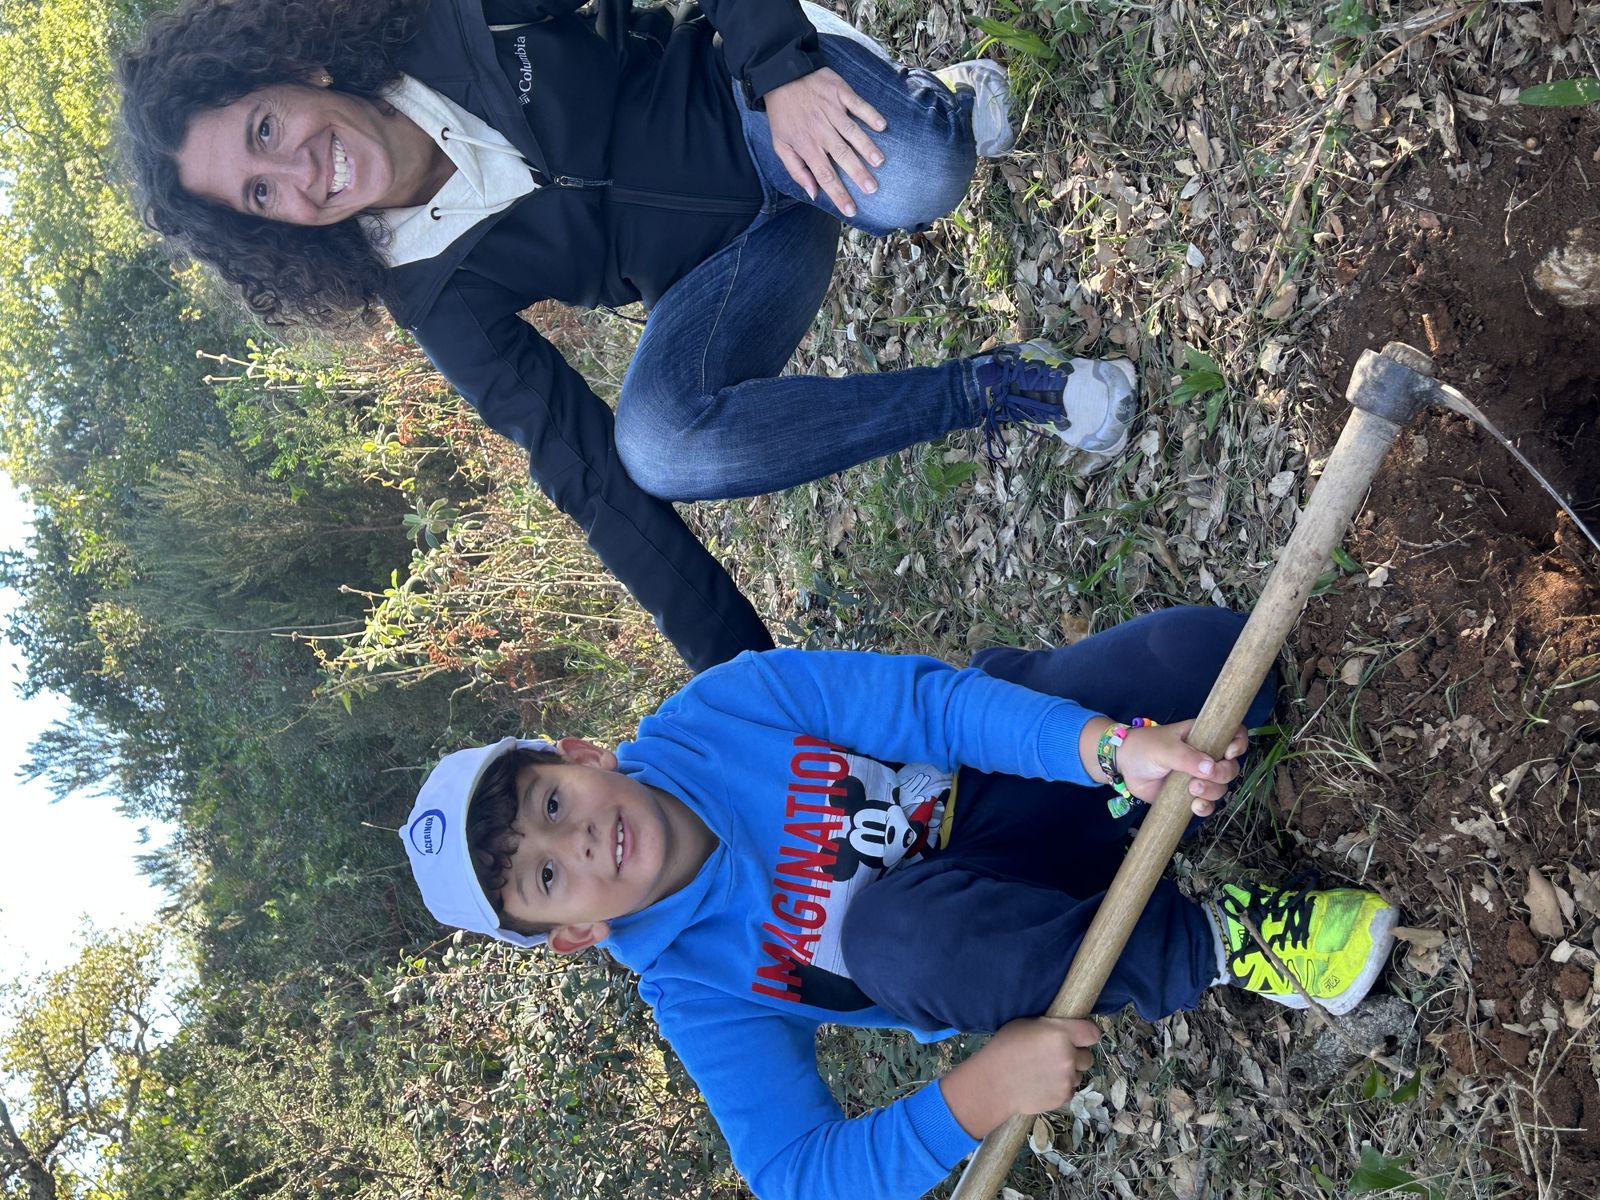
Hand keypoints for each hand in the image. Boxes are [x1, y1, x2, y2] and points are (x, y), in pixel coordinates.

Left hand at [762, 68, 885, 217]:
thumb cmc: (783, 115)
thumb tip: (813, 193)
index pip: (825, 175)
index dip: (838, 194)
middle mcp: (821, 130)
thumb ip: (796, 171)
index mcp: (807, 145)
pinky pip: (857, 104)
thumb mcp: (781, 145)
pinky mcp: (840, 92)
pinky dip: (869, 114)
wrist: (780, 76)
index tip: (851, 210)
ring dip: (866, 147)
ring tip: (879, 162)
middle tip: (872, 189)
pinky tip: (881, 126)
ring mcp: (831, 110)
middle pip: (841, 155)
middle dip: (857, 174)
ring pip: (851, 132)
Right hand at [940, 1016, 1100, 1138]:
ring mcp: (1067, 1079)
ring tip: (1046, 1073)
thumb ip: (1051, 1027)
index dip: (1086, 1035)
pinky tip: (1042, 1084)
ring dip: (1068, 1073)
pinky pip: (1069, 1090)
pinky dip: (1060, 1087)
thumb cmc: (1005, 1048)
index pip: (1092, 1033)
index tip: (1079, 1037)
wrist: (993, 1083)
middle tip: (1056, 1056)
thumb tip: (1065, 1030)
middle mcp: (1069, 1056)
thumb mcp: (1026, 1025)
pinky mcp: (1063, 1097)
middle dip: (1076, 1056)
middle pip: (1087, 1056)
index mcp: (1061, 1033)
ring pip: (1079, 1074)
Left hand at [1087, 718, 1247, 813]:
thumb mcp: (1165, 748)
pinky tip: (1195, 807)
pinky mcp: (1188, 795)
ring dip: (1212, 792)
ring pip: (1221, 788)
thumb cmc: (1144, 747)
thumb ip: (1187, 757)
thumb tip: (1211, 767)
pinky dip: (1206, 808)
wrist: (1123, 766)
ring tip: (1191, 789)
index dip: (1239, 744)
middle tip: (1201, 778)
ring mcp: (1198, 777)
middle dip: (1222, 775)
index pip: (1234, 735)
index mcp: (1203, 736)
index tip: (1229, 754)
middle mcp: (1206, 756)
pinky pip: (1207, 804)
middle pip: (1231, 767)